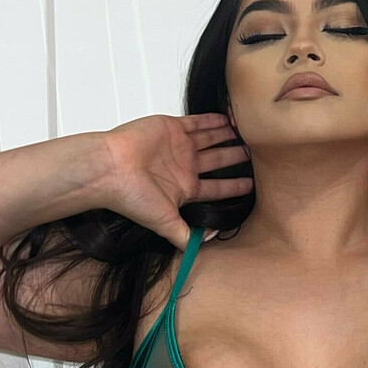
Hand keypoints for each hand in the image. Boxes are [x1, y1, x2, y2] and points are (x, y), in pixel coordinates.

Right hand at [97, 114, 252, 247]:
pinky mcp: (171, 128)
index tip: (253, 184)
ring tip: (247, 131)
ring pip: (210, 139)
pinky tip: (228, 118)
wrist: (110, 169)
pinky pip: (197, 122)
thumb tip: (203, 249)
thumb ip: (184, 236)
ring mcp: (178, 146)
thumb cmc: (132, 197)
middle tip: (256, 152)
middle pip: (218, 161)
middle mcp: (183, 167)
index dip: (235, 186)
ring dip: (227, 136)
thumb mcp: (164, 223)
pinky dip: (213, 120)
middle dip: (235, 157)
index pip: (217, 188)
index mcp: (184, 188)